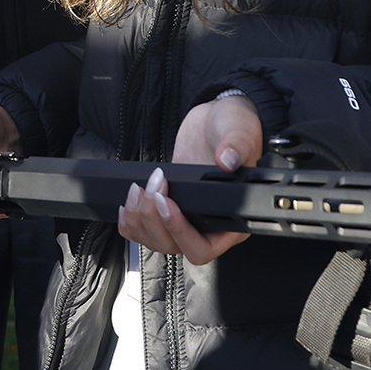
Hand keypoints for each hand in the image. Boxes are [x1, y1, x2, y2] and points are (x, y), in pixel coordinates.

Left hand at [118, 94, 264, 265]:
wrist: (213, 121)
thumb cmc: (234, 128)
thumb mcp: (240, 130)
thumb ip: (236, 145)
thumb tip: (227, 160)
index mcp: (233, 219)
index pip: (205, 247)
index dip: (181, 230)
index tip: (168, 202)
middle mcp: (209, 226)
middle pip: (175, 247)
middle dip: (155, 220)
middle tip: (153, 189)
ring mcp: (186, 219)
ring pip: (156, 241)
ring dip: (140, 220)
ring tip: (140, 189)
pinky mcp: (167, 210)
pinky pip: (143, 232)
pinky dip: (131, 222)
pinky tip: (130, 202)